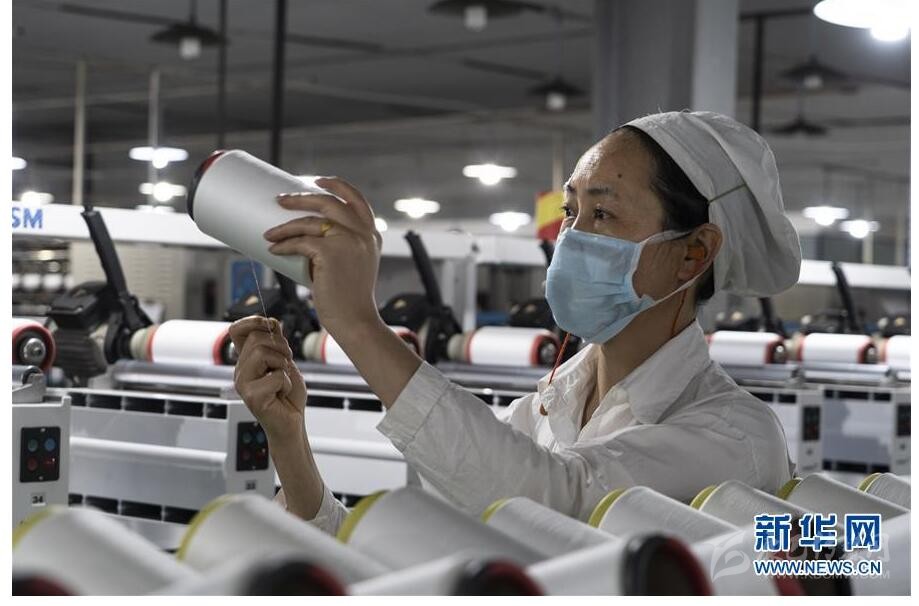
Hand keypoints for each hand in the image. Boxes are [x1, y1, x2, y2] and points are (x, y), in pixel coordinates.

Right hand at [229, 316, 306, 440]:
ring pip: (262, 353)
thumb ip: (276, 344)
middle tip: (286, 364)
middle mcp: (240, 370)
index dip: (252, 321)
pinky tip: (282, 394)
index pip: (236, 330)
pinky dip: (287, 383)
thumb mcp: (285, 362)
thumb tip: (272, 322)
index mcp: (246, 360)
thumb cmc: (288, 396)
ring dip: (283, 365)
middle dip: (281, 347)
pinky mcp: (252, 397)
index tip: (270, 325)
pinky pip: (276, 376)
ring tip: (283, 379)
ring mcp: (243, 384)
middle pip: (257, 338)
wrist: (292, 422)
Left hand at [263, 177, 381, 335]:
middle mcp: (363, 234)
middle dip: (301, 197)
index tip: (317, 181)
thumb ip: (339, 249)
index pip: (356, 199)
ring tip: (269, 232)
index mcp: (371, 235)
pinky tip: (273, 248)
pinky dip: (284, 244)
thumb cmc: (349, 299)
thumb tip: (303, 238)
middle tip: (281, 199)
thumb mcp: (353, 266)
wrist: (356, 321)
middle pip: (329, 202)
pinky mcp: (331, 253)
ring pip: (310, 222)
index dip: (336, 185)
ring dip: (285, 225)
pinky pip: (301, 242)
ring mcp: (349, 242)